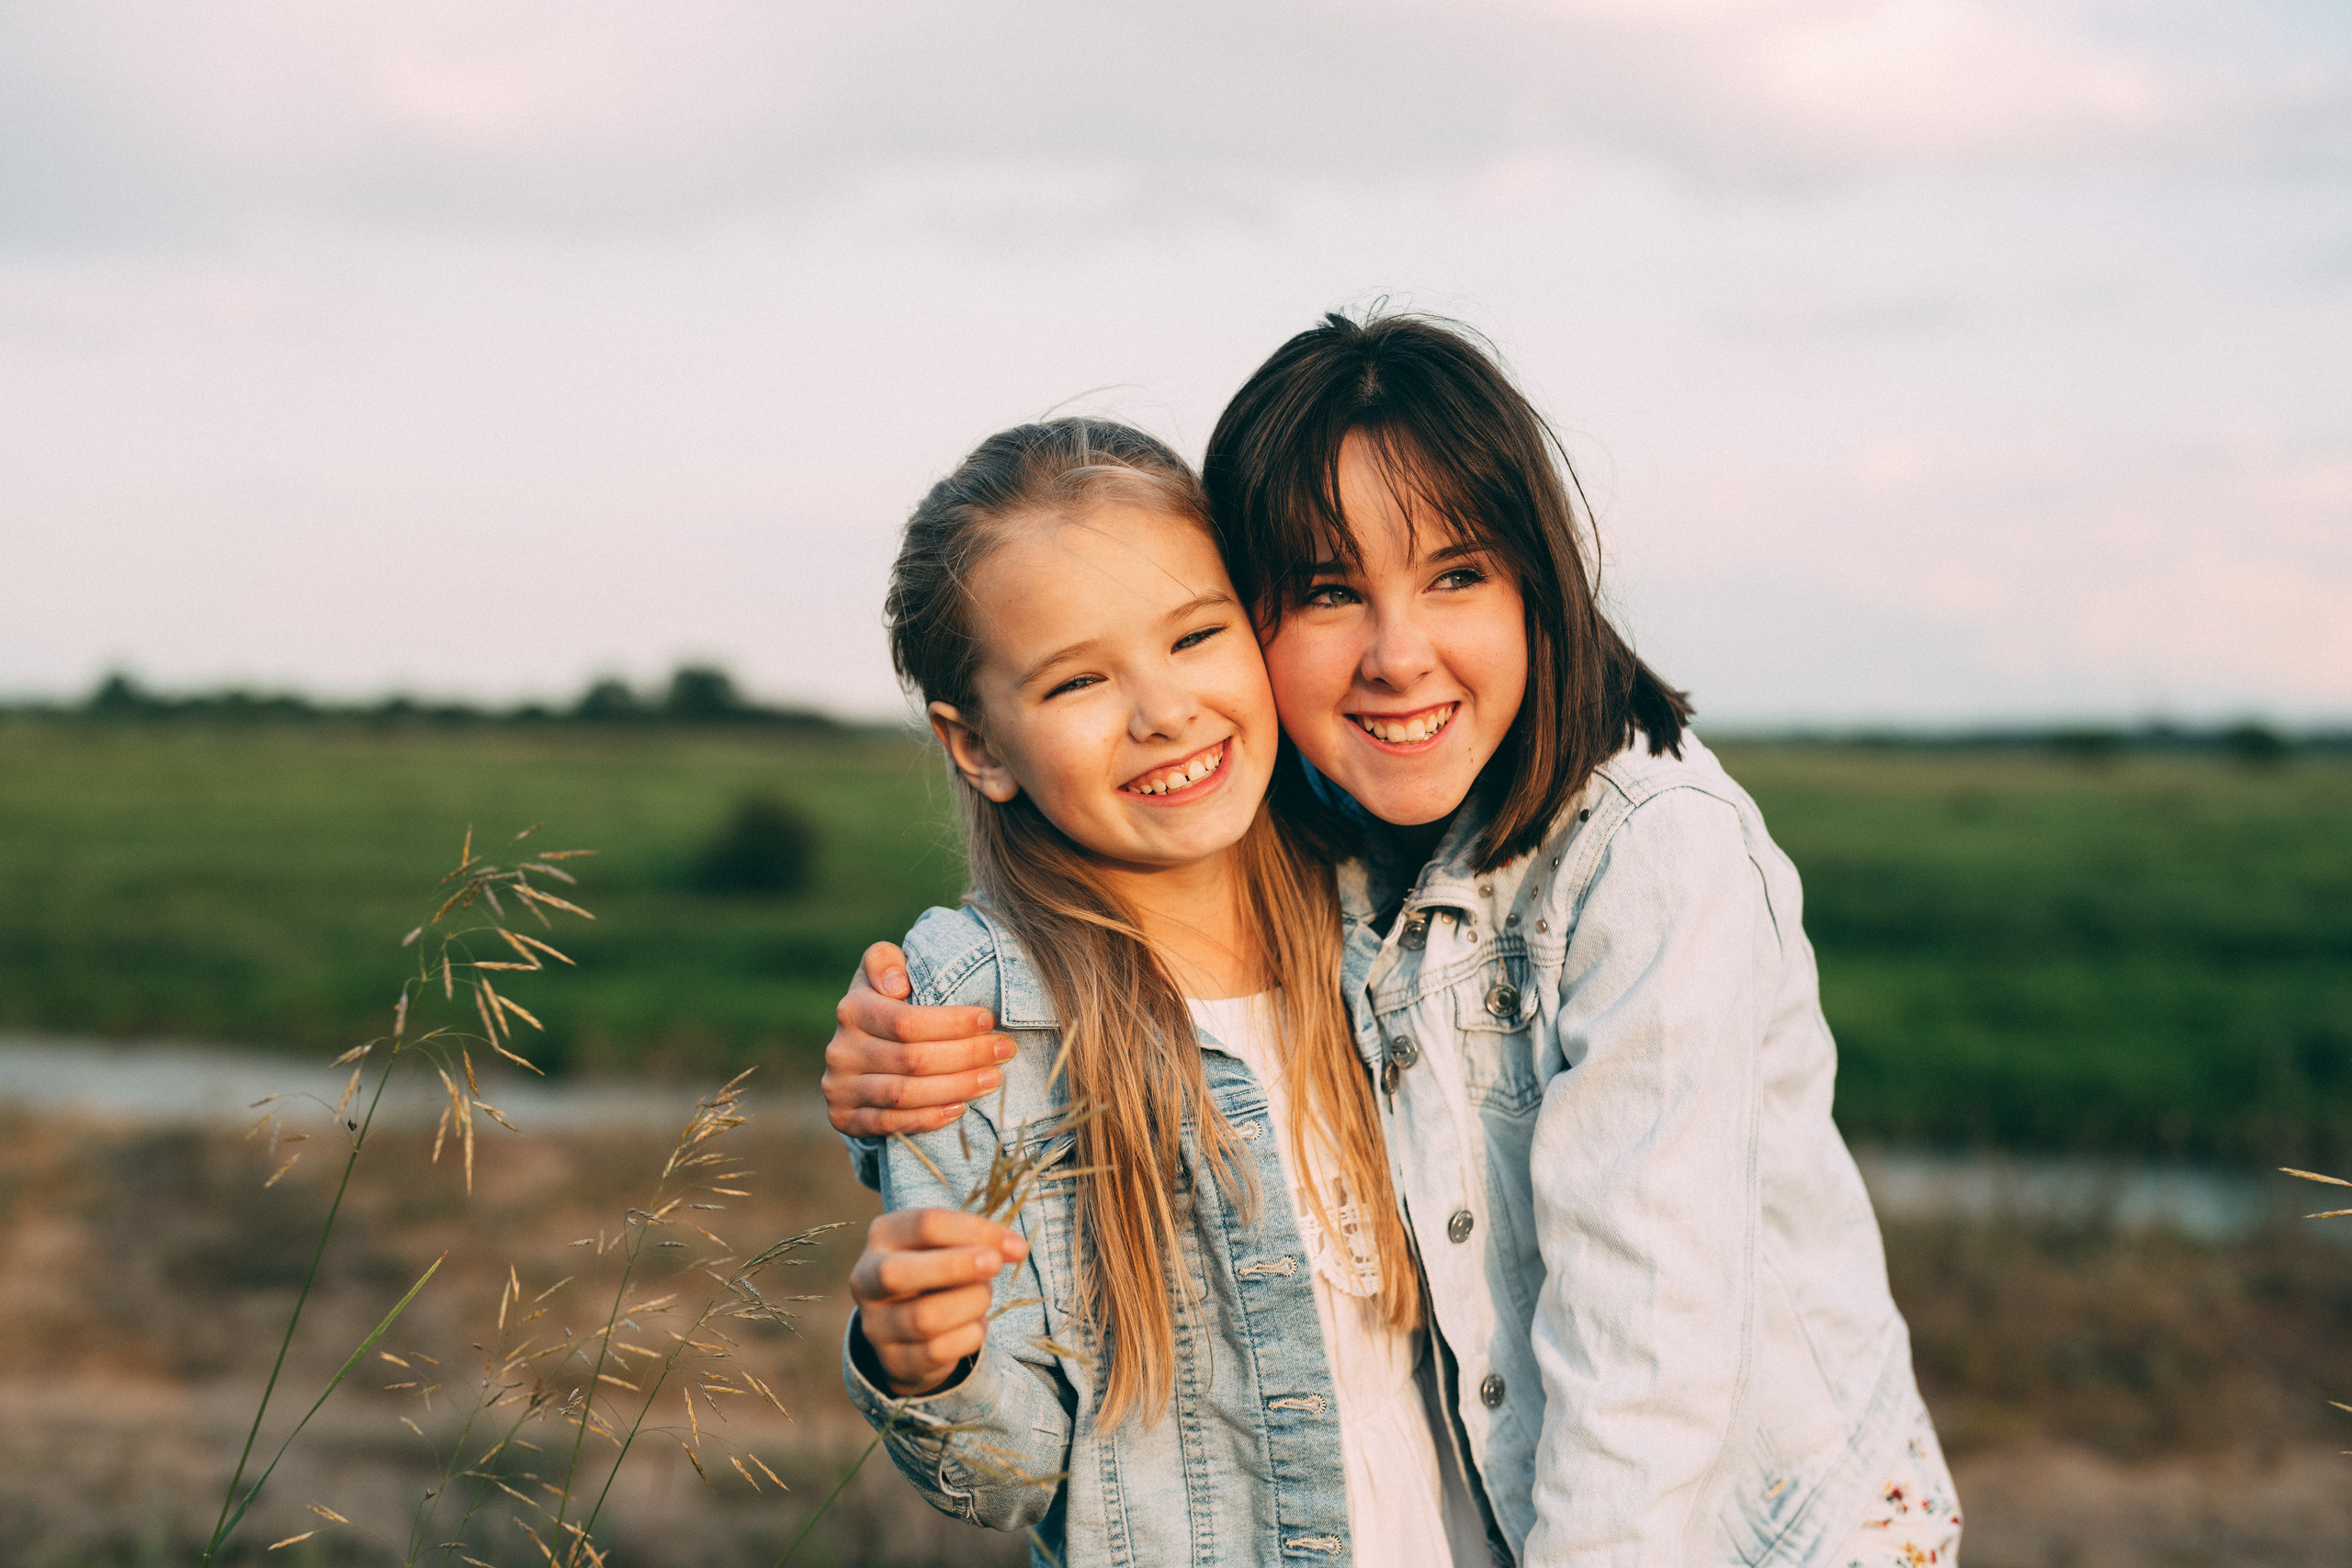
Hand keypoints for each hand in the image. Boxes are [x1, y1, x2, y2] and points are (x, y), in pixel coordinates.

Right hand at [822, 941, 1016, 1136]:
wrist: (859, 1051)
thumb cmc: (887, 1004)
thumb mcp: (883, 972)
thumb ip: (884, 961)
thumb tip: (896, 985)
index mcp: (852, 1009)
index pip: (907, 1021)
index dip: (952, 1023)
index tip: (989, 1020)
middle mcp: (841, 1050)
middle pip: (911, 1059)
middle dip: (967, 1055)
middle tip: (1005, 1051)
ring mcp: (840, 1088)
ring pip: (904, 1094)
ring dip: (956, 1087)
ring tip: (993, 1078)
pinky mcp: (844, 1119)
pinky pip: (890, 1124)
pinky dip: (928, 1118)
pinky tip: (960, 1109)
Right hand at [850, 1207, 1029, 1396]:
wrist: (910, 1325)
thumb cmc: (937, 1270)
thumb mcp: (948, 1244)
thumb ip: (978, 1241)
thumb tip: (1015, 1248)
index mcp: (883, 1235)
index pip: (926, 1225)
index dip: (975, 1231)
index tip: (1016, 1246)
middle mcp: (867, 1279)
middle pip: (898, 1273)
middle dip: (956, 1267)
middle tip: (995, 1264)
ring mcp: (875, 1324)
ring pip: (924, 1318)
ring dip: (969, 1305)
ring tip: (983, 1297)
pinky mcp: (893, 1360)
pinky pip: (936, 1352)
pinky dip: (969, 1336)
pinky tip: (974, 1325)